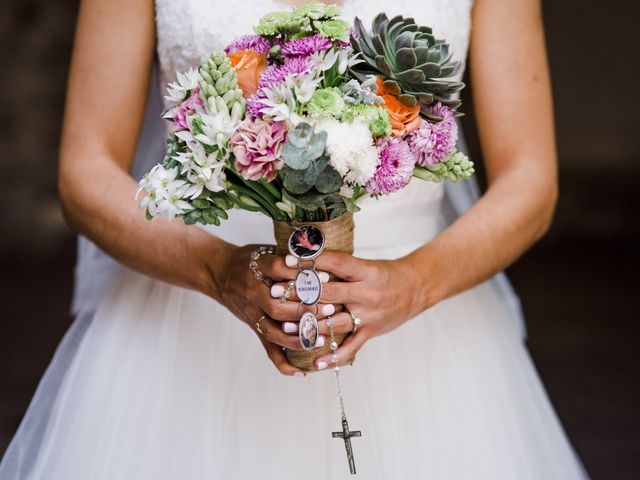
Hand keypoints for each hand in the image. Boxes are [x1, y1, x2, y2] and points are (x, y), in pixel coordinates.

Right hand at [213, 244, 330, 375]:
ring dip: (299, 337)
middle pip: (277, 307)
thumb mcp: (265, 249)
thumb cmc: (248, 260)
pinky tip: (302, 371)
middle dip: (305, 310)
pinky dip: (284, 364)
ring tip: (322, 338)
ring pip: (274, 332)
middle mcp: (252, 294)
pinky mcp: (254, 328)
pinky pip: (268, 350)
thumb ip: (288, 254)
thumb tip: (321, 254)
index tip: (326, 277)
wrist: (218, 272)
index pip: (279, 271)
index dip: (302, 274)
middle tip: (330, 309)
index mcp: (256, 269)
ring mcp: (252, 314)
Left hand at [270, 251, 431, 369]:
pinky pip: (351, 348)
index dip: (311, 261)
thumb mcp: (366, 264)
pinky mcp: (371, 332)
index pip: (335, 263)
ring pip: (334, 323)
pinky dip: (333, 356)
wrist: (417, 288)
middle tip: (276, 292)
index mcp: (365, 271)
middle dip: (300, 293)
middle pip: (329, 293)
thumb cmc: (386, 274)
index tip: (288, 260)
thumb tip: (306, 259)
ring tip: (285, 327)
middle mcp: (367, 293)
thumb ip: (340, 266)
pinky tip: (314, 361)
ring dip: (309, 326)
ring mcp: (369, 315)